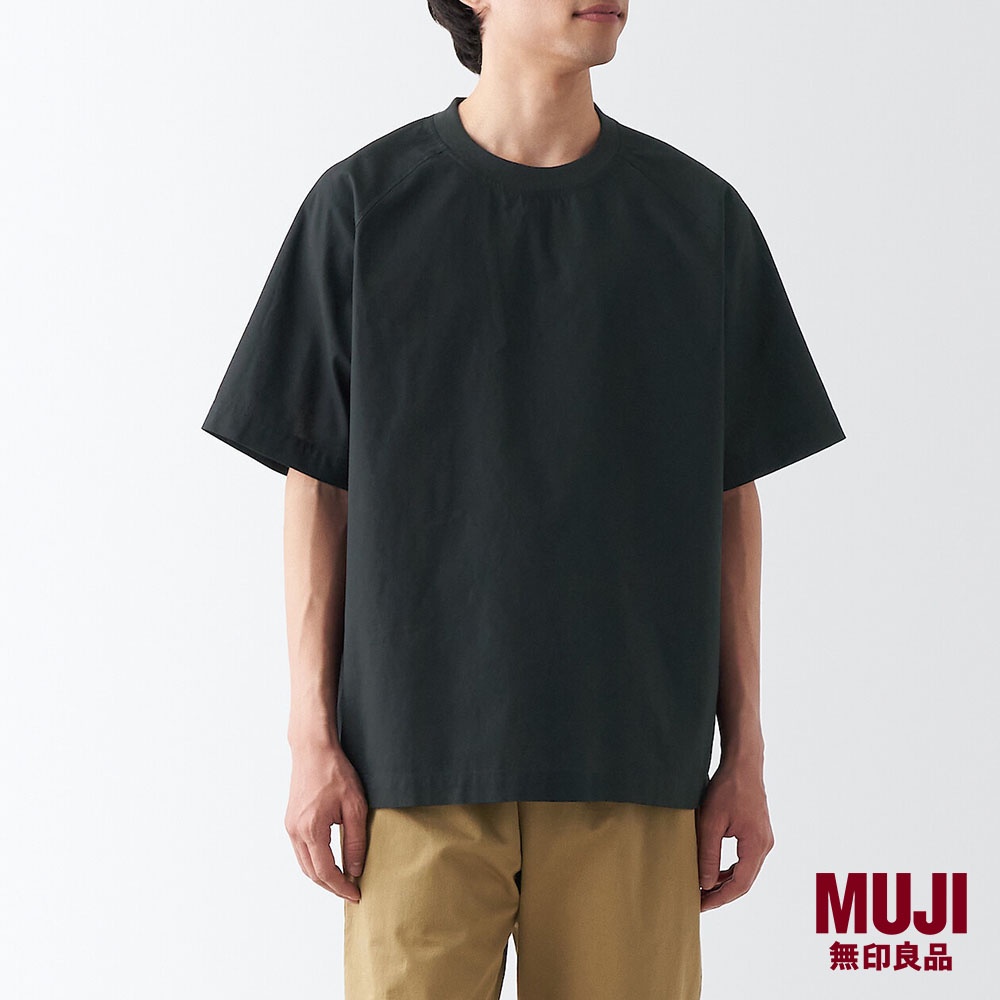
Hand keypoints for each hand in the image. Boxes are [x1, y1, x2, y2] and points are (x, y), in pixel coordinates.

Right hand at [284, 740, 368, 901]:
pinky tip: (329, 862)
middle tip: (351, 892)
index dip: (341, 887)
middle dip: (331, 886)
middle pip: (312, 873)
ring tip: (343, 881)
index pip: (325, 872)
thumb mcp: (355, 806)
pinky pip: (300, 851)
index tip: (357, 894)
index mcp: (311, 829)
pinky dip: (314, 863)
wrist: (313, 750)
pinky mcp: (290, 821)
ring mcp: (290, 827)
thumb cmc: (336, 773)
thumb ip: (356, 840)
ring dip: (322, 877)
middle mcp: (296, 832)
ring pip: (304, 864)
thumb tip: (356, 869)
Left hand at [695, 757, 773, 911]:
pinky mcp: (758, 832)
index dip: (718, 898)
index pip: (739, 885)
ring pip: (745, 871)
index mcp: (756, 846)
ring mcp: (763, 839)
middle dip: (721, 894)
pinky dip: (730, 869)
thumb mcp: (711, 822)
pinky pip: (745, 859)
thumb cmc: (727, 789)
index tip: (699, 905)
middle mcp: (764, 846)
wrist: (743, 763)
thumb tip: (705, 883)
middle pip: (744, 882)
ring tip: (703, 889)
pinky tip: (714, 870)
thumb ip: (709, 855)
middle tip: (698, 901)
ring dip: (725, 882)